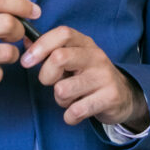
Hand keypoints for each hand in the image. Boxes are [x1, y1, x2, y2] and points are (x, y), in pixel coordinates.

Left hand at [20, 26, 149, 130]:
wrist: (124, 96)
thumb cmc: (90, 76)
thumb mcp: (74, 58)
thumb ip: (51, 50)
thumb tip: (25, 40)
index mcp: (85, 43)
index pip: (62, 33)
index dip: (40, 46)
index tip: (26, 62)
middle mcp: (96, 56)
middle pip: (59, 57)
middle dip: (46, 76)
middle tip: (51, 83)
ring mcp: (104, 76)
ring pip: (63, 89)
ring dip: (60, 100)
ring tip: (70, 98)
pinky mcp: (110, 97)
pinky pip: (76, 110)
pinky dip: (70, 116)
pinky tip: (76, 112)